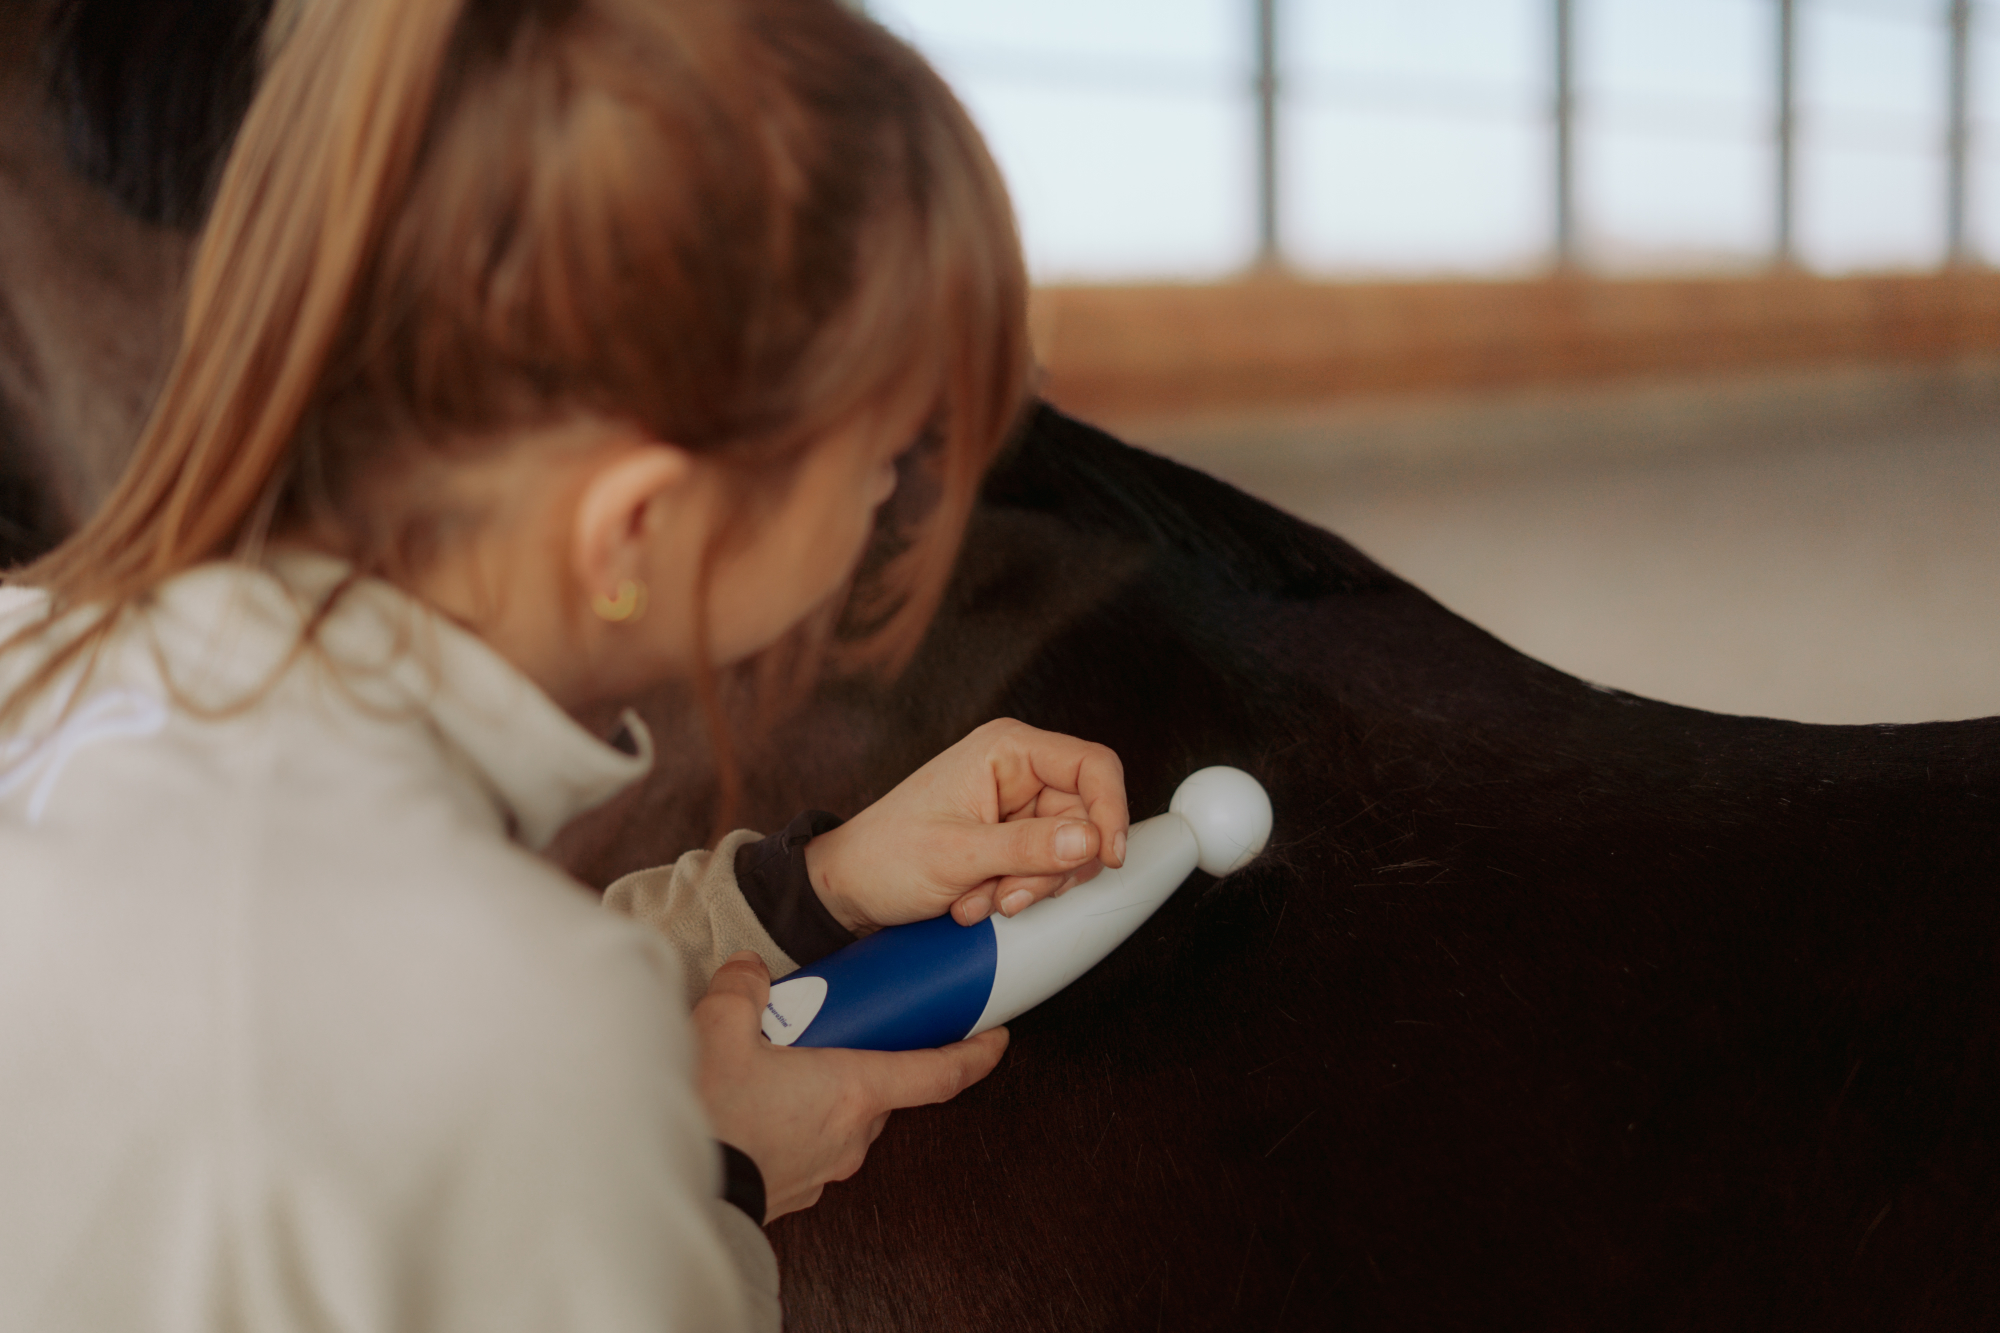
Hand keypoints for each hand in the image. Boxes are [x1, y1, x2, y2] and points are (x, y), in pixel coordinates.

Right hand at [694, 953, 1007, 1220]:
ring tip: (783, 1067)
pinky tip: (760, 1107)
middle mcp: (852, 1134)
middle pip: (884, 1089)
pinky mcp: (796, 1190)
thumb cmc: (711, 1116)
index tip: (998, 1037)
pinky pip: (814, 1145)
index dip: (976, 1054)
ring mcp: (826, 1169)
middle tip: (838, 1031)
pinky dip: (801, 1122)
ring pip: (847, 1118)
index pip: (939, 1074)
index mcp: (854, 1091)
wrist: (673, 1190)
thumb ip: (743, 989)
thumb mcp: (721, 1029)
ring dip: (828, 1092)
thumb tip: (750, 971)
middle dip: (868, 1059)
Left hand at [804, 718, 1127, 932]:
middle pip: (1084, 819)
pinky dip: (1019, 894)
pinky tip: (978, 900)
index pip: (1092, 765)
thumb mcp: (958, 854)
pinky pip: (1044, 870)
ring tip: (979, 899)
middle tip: (1010, 895)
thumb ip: (1029, 848)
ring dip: (1030, 887)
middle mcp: (1017, 773)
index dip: (1111, 809)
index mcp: (1006, 750)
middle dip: (1051, 869)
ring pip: (1068, 852)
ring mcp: (1016, 809)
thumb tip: (1091, 841)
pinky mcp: (1011, 841)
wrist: (849, 889)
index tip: (1108, 855)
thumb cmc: (885, 856)